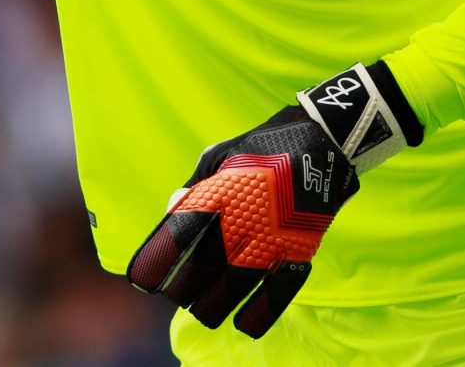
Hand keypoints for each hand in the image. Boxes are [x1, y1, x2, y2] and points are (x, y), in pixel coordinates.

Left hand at [127, 61, 417, 337]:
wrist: (322, 141)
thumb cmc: (260, 147)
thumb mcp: (218, 156)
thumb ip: (194, 188)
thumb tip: (172, 213)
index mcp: (219, 191)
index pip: (178, 235)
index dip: (155, 262)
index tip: (142, 279)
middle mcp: (243, 218)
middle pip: (201, 268)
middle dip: (182, 287)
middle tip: (177, 290)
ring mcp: (272, 237)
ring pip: (233, 287)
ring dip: (210, 304)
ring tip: (200, 308)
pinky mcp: (299, 250)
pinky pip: (278, 292)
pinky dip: (259, 313)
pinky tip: (243, 323)